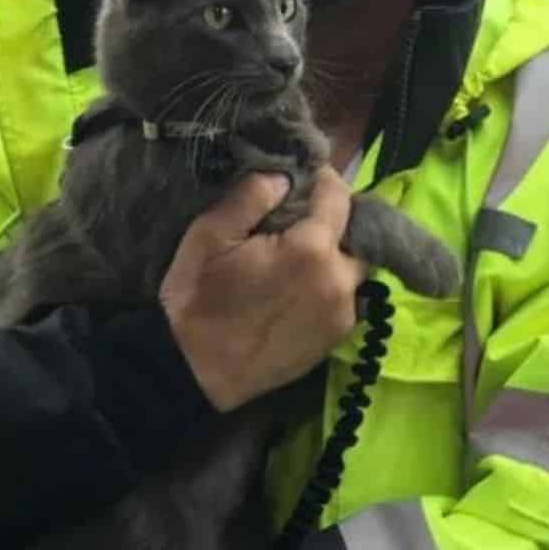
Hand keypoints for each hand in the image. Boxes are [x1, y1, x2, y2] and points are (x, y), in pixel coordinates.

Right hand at [162, 166, 366, 411]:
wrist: (194, 375)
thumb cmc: (197, 302)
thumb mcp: (209, 237)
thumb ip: (250, 197)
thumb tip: (284, 176)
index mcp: (311, 250)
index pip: (339, 196)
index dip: (323, 178)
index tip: (304, 174)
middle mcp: (339, 281)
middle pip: (354, 233)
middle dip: (332, 219)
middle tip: (299, 217)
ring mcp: (342, 314)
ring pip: (353, 267)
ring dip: (333, 253)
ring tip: (297, 253)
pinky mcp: (336, 339)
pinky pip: (344, 297)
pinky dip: (329, 283)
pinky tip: (298, 285)